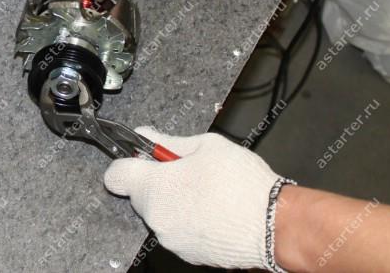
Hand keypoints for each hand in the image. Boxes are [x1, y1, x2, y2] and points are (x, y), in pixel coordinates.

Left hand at [104, 128, 292, 271]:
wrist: (274, 225)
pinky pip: (177, 230)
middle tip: (186, 171)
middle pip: (140, 194)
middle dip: (157, 181)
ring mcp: (171, 239)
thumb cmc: (242, 184)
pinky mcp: (187, 254)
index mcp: (154, 187)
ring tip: (205, 191)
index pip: (115, 175)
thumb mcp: (206, 146)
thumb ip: (168, 141)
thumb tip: (146, 135)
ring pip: (160, 213)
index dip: (127, 162)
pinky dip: (188, 221)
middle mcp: (156, 217)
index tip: (143, 158)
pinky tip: (212, 210)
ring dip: (173, 202)